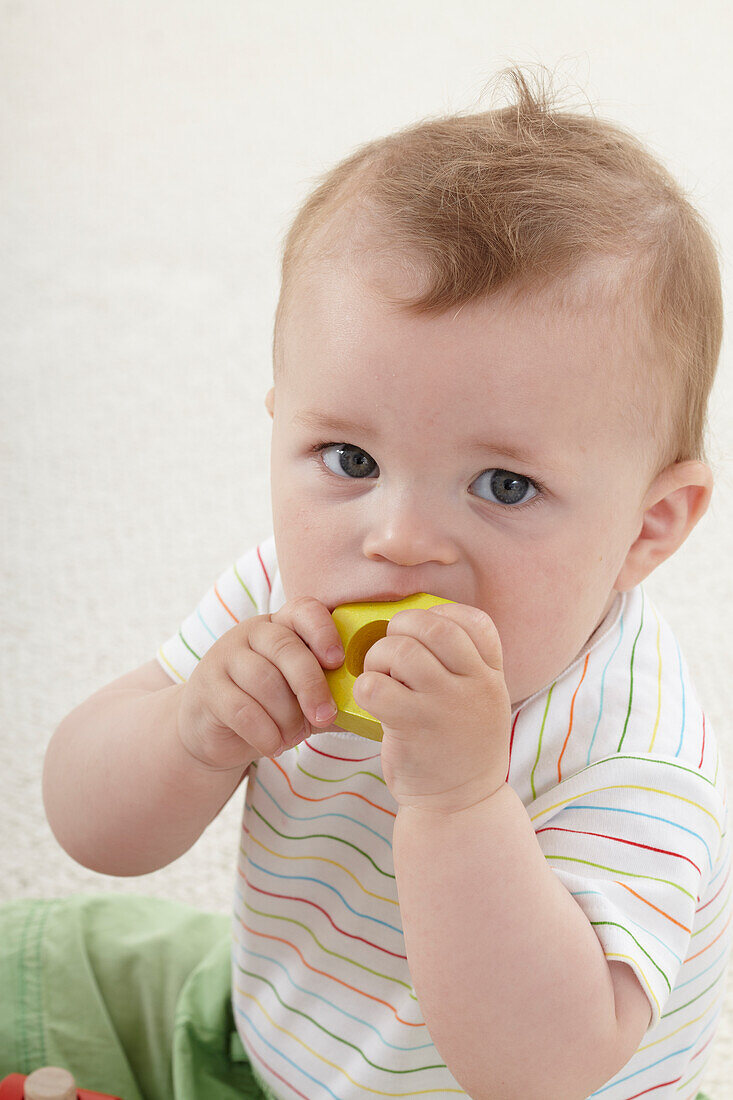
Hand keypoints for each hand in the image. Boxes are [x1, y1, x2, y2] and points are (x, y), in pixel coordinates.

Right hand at [176, 598, 344, 769]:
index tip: (337, 662)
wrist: (215, 732)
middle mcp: (252, 633)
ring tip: (294, 736)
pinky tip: (272, 745)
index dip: (323, 632)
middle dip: (310, 685)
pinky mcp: (207, 688)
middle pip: (285, 648)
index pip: (304, 610)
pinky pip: (241, 708)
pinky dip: (264, 732)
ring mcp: (225, 657)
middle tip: (324, 716)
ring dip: (286, 715)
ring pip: (263, 680)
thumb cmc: (270, 709)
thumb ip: (334, 694)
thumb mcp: (304, 698)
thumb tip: (375, 704)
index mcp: (282, 626)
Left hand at [352, 602, 511, 813]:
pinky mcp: (413, 727)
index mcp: (491, 675)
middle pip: (432, 627)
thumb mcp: (481, 701)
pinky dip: (365, 687)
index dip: (440, 616)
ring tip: (379, 678)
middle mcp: (475, 686)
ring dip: (378, 657)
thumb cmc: (459, 746)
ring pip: (400, 651)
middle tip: (390, 653)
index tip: (422, 635)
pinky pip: (375, 686)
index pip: (473, 621)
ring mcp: (445, 706)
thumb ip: (465, 665)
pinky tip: (372, 701)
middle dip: (401, 629)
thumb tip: (418, 622)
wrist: (460, 806)